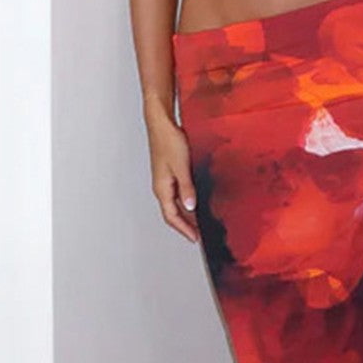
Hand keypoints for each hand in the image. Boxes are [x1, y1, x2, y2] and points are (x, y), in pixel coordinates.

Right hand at [145, 105, 199, 242]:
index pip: (172, 216)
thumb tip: (190, 207)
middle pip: (173, 213)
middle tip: (200, 234)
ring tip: (200, 222)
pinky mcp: (170, 173)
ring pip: (175, 204)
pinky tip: (197, 201)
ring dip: (187, 214)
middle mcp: (162, 187)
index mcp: (162, 188)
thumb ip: (187, 188)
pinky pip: (178, 194)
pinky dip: (187, 201)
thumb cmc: (169, 141)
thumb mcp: (181, 167)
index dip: (184, 229)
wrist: (162, 123)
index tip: (196, 238)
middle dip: (186, 226)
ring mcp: (165, 180)